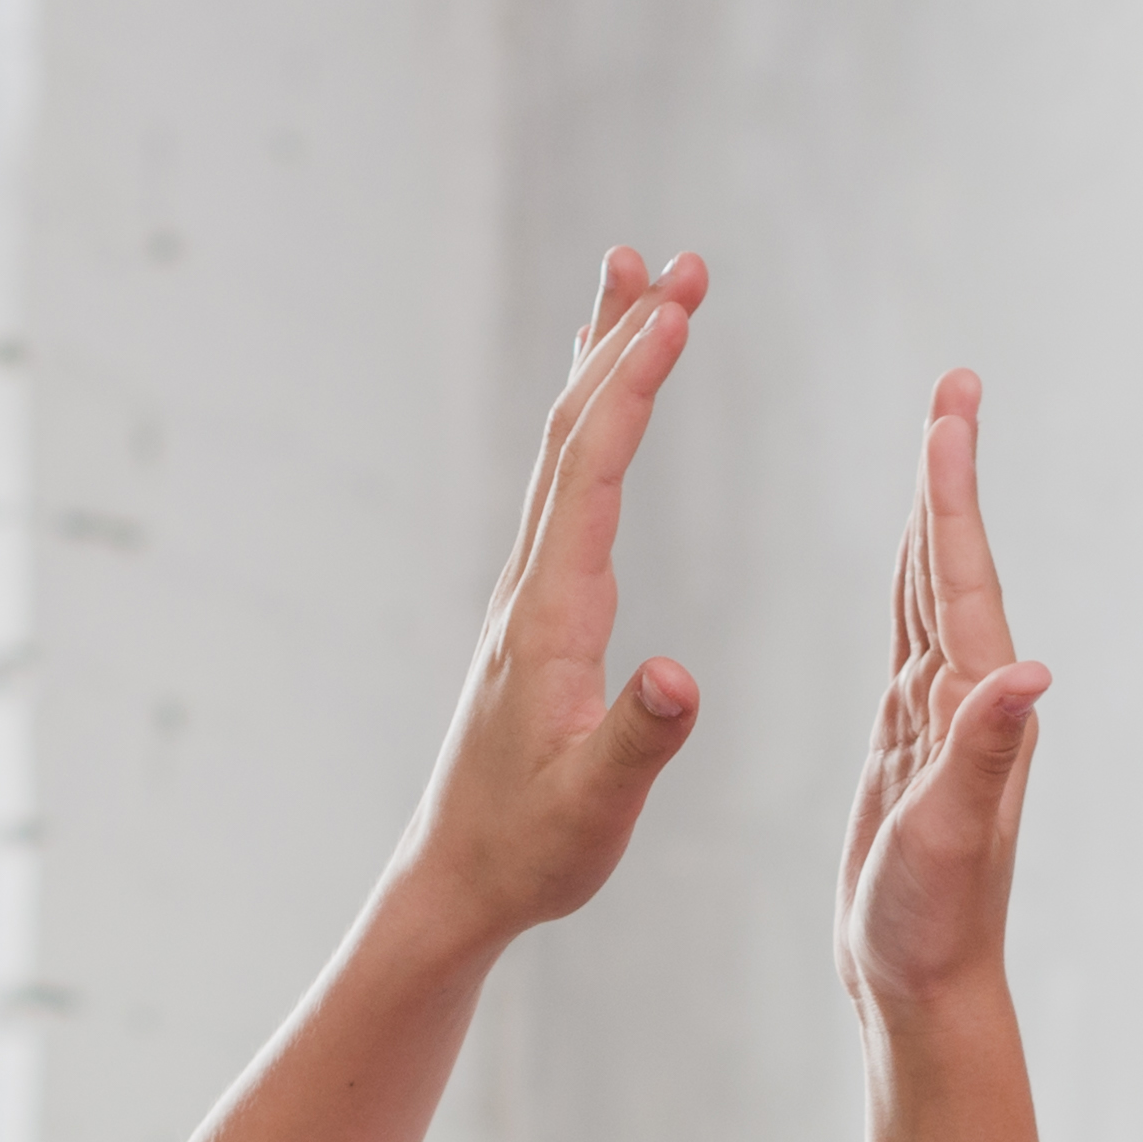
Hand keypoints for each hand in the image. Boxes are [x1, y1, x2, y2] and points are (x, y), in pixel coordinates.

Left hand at [402, 250, 709, 936]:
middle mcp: (531, 586)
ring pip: (562, 447)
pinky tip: (605, 405)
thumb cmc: (531, 850)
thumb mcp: (597, 805)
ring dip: (602, 361)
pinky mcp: (537, 611)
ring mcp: (529, 593)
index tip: (679, 310)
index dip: (634, 385)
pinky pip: (565, 487)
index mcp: (550, 615)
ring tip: (634, 278)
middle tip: (683, 260)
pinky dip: (592, 422)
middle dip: (627, 339)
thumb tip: (679, 677)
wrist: (460, 881)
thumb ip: (639, 741)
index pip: (592, 472)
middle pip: (572, 431)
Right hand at [838, 371, 1049, 1018]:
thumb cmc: (934, 924)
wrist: (924, 991)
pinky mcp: (911, 750)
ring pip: (930, 596)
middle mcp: (971, 703)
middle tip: (953, 388)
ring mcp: (940, 724)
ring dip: (930, 521)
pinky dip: (905, 590)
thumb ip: (985, 751)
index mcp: (979, 709)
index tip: (949, 406)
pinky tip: (904, 568)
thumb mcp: (953, 836)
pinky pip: (909, 643)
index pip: (962, 577)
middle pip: (952, 565)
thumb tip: (1031, 672)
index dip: (950, 489)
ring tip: (933, 446)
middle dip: (947, 474)